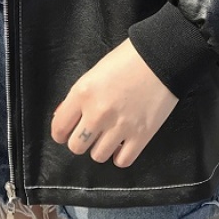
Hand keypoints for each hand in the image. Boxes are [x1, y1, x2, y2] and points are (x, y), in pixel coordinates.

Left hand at [51, 39, 177, 167]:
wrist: (160, 57)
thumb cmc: (128, 60)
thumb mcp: (94, 73)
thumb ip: (78, 97)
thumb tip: (64, 117)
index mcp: (83, 93)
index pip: (59, 128)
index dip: (61, 132)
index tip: (67, 132)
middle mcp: (98, 113)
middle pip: (76, 146)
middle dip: (81, 140)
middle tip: (90, 132)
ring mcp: (120, 126)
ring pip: (98, 156)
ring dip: (101, 147)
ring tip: (109, 135)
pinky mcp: (141, 136)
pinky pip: (122, 161)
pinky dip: (120, 155)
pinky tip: (122, 144)